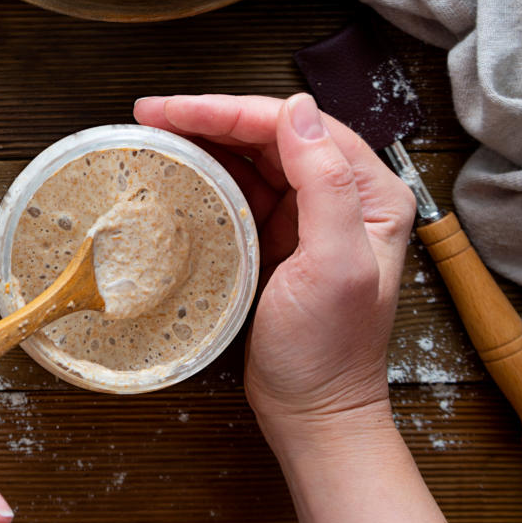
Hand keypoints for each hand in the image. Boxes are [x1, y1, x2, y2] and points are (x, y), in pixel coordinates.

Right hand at [135, 93, 469, 522]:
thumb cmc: (328, 351)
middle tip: (152, 114)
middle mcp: (342, 196)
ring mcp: (306, 217)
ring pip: (251, 158)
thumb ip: (326, 184)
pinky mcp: (276, 239)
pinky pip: (239, 190)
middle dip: (210, 118)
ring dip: (204, 140)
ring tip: (156, 132)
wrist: (312, 412)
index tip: (177, 110)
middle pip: (270, 135)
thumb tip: (297, 111)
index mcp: (369, 193)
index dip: (233, 110)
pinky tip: (179, 168)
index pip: (296, 127)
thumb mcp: (334, 266)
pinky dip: (207, 174)